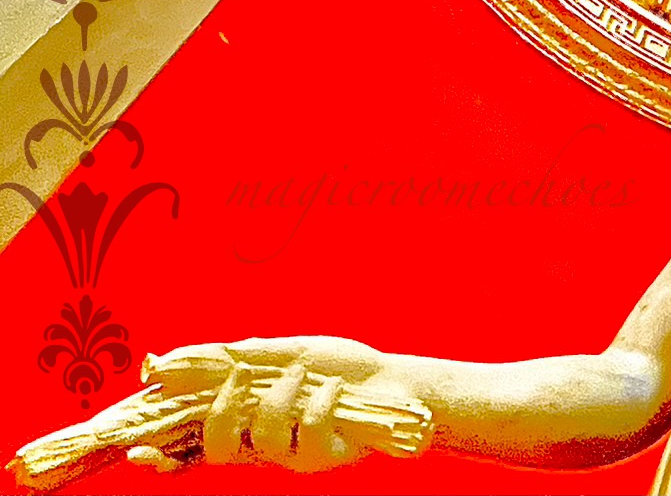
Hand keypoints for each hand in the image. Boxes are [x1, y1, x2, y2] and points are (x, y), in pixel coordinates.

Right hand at [125, 337, 396, 474]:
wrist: (392, 379)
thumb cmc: (334, 366)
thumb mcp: (284, 353)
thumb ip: (231, 357)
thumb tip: (165, 360)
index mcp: (247, 420)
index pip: (194, 445)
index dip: (161, 458)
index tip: (135, 454)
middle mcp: (263, 445)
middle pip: (217, 450)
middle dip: (221, 414)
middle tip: (239, 379)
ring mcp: (293, 455)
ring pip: (262, 438)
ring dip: (281, 396)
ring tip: (305, 373)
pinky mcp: (325, 458)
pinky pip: (309, 435)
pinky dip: (320, 401)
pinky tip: (334, 387)